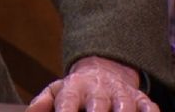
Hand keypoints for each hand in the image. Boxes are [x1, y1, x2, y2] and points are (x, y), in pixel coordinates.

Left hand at [27, 56, 157, 111]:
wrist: (102, 72)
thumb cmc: (75, 90)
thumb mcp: (56, 91)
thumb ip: (43, 101)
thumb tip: (31, 111)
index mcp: (74, 88)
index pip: (67, 100)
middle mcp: (99, 90)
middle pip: (98, 105)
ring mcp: (121, 94)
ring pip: (125, 107)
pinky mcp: (141, 99)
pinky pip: (149, 107)